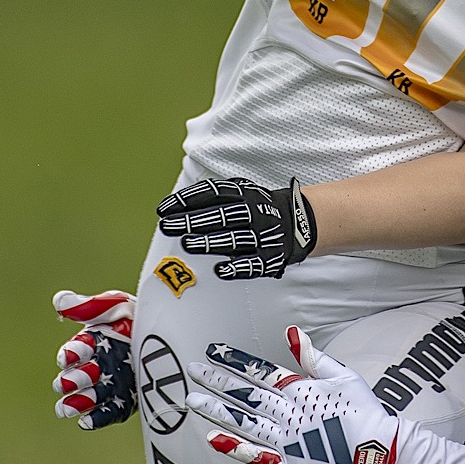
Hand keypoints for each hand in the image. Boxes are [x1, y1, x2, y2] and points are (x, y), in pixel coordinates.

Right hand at [51, 290, 136, 429]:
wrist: (171, 332)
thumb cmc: (138, 315)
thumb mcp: (116, 305)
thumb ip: (89, 306)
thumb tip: (59, 301)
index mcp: (91, 343)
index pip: (77, 349)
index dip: (73, 353)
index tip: (70, 356)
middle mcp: (97, 365)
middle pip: (80, 375)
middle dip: (73, 380)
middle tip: (68, 384)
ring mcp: (110, 384)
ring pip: (89, 396)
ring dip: (77, 402)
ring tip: (68, 409)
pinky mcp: (124, 401)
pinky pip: (109, 411)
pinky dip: (97, 417)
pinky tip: (86, 422)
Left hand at [156, 178, 315, 279]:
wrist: (299, 222)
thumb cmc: (259, 209)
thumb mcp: (241, 193)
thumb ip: (214, 198)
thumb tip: (177, 207)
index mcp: (246, 194)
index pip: (213, 193)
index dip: (187, 200)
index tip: (165, 208)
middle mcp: (256, 213)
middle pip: (222, 216)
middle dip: (192, 221)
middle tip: (168, 226)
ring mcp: (264, 235)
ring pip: (235, 239)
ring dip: (210, 242)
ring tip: (187, 244)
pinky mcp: (271, 257)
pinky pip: (254, 263)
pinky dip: (236, 268)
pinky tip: (219, 270)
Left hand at [185, 329, 403, 463]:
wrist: (378, 455)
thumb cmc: (366, 414)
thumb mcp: (344, 377)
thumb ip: (315, 358)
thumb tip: (292, 333)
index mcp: (301, 390)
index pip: (261, 371)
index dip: (235, 360)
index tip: (214, 350)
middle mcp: (288, 413)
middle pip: (246, 394)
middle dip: (217, 381)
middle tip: (192, 370)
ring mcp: (286, 440)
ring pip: (243, 421)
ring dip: (217, 410)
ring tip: (193, 401)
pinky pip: (255, 456)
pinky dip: (234, 448)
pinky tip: (213, 439)